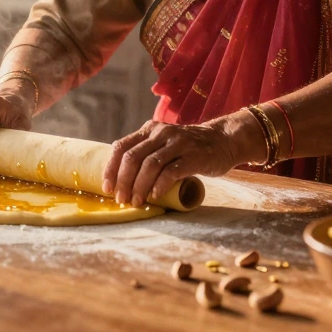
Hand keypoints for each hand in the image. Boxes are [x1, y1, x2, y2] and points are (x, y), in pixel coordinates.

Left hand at [102, 118, 248, 207]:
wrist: (224, 140)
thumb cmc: (189, 148)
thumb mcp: (164, 143)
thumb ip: (146, 152)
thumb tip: (121, 178)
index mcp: (149, 129)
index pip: (121, 147)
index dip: (110, 169)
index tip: (107, 188)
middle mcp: (161, 133)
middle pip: (133, 157)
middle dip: (123, 181)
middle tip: (121, 199)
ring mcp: (178, 143)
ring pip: (150, 165)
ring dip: (139, 186)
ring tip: (136, 201)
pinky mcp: (194, 156)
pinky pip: (171, 171)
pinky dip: (160, 185)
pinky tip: (155, 196)